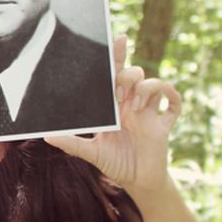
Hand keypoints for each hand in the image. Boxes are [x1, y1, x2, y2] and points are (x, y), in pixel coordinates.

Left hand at [44, 35, 180, 197]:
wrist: (138, 182)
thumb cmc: (115, 163)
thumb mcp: (92, 153)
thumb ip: (72, 143)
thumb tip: (47, 136)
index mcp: (114, 106)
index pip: (114, 74)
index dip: (118, 55)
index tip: (118, 39)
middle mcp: (131, 104)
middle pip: (134, 74)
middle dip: (128, 73)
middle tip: (119, 91)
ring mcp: (149, 113)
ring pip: (153, 84)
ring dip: (146, 88)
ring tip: (136, 105)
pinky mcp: (163, 125)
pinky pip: (174, 103)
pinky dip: (172, 95)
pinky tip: (163, 100)